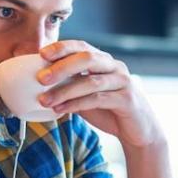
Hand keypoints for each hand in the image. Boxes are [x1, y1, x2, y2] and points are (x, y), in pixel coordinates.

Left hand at [36, 40, 162, 148]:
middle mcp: (115, 67)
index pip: (82, 46)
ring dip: (64, 90)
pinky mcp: (127, 100)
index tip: (41, 53)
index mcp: (104, 61)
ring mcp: (122, 82)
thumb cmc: (110, 110)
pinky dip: (76, 104)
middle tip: (40, 78)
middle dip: (61, 67)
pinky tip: (60, 110)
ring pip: (91, 81)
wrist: (138, 131)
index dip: (62, 47)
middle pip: (87, 58)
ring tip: (44, 100)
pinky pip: (98, 99)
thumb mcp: (86, 95)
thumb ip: (70, 86)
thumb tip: (39, 83)